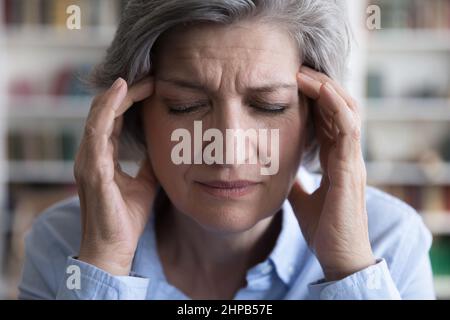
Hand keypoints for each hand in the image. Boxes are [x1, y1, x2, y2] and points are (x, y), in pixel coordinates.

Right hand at [74, 77, 157, 275]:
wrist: (114, 250)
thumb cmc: (126, 219)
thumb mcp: (145, 183)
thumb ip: (148, 162)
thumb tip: (162, 145)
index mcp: (102, 157)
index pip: (113, 119)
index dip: (129, 100)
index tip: (151, 85)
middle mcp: (91, 155)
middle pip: (105, 113)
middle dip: (125, 92)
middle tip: (149, 75)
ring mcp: (89, 162)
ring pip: (98, 117)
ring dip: (117, 94)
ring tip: (136, 77)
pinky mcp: (93, 171)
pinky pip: (98, 132)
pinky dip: (107, 109)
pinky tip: (121, 92)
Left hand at [289, 66, 374, 280]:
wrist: (338, 257)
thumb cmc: (324, 229)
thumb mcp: (302, 197)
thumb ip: (295, 180)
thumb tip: (278, 170)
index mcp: (335, 160)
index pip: (328, 120)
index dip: (314, 99)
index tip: (292, 83)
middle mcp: (346, 155)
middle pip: (338, 109)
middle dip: (319, 86)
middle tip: (297, 69)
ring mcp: (351, 160)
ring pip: (346, 112)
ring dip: (326, 89)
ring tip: (305, 72)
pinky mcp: (350, 170)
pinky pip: (348, 129)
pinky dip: (336, 107)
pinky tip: (320, 91)